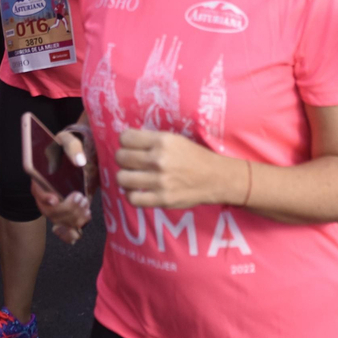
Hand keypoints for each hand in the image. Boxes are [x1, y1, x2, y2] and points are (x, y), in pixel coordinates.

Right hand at [34, 128, 96, 243]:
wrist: (75, 154)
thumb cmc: (67, 146)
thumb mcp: (68, 140)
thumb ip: (73, 147)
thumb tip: (80, 161)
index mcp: (39, 177)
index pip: (37, 191)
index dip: (44, 197)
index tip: (55, 198)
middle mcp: (44, 194)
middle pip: (49, 211)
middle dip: (65, 209)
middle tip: (81, 199)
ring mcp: (53, 205)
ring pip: (58, 220)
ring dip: (73, 219)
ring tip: (86, 209)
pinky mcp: (64, 212)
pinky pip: (64, 227)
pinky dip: (72, 230)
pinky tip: (83, 224)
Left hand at [115, 129, 240, 208]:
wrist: (216, 178)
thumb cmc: (194, 156)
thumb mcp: (175, 139)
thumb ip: (152, 140)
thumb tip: (126, 141)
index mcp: (162, 141)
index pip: (125, 138)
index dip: (125, 141)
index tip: (129, 145)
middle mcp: (159, 160)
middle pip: (121, 157)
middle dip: (123, 158)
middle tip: (130, 162)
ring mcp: (159, 181)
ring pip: (122, 178)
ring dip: (125, 177)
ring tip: (132, 176)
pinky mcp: (162, 199)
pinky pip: (132, 199)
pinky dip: (131, 194)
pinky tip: (137, 191)